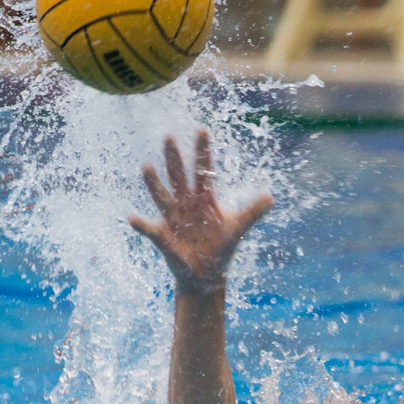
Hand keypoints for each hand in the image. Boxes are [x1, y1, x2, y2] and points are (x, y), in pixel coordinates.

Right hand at [129, 131, 272, 295]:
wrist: (206, 274)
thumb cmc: (220, 248)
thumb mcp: (237, 228)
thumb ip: (252, 212)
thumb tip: (271, 197)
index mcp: (204, 199)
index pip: (203, 170)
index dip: (202, 151)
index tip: (201, 129)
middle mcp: (186, 204)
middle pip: (179, 176)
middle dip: (175, 158)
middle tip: (169, 137)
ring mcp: (173, 219)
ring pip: (162, 197)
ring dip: (154, 184)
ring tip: (146, 167)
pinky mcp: (164, 237)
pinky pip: (150, 230)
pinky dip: (141, 225)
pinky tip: (132, 218)